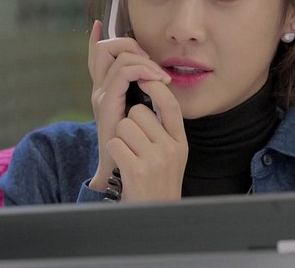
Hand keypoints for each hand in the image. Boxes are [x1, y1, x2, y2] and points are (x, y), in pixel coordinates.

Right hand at [87, 20, 171, 192]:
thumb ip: (141, 97)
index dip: (95, 39)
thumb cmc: (134, 144)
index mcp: (105, 89)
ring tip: (159, 75)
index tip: (98, 23)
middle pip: (107, 48)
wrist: (119, 170)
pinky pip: (123, 73)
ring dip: (144, 59)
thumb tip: (156, 78)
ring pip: (118, 56)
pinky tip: (157, 80)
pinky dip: (143, 70)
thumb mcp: (138, 116)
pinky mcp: (106, 102)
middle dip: (131, 45)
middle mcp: (99, 88)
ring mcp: (101, 94)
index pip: (96, 57)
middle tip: (151, 62)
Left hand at [107, 78, 187, 200]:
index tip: (143, 80)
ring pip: (124, 126)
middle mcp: (171, 149)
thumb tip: (148, 92)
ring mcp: (155, 160)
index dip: (155, 87)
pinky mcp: (137, 170)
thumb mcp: (172, 154)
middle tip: (133, 142)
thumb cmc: (157, 181)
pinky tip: (123, 166)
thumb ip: (164, 129)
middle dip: (129, 122)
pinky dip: (115, 152)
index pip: (170, 104)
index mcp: (180, 142)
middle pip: (138, 112)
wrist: (155, 214)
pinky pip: (116, 144)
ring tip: (128, 155)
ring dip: (120, 138)